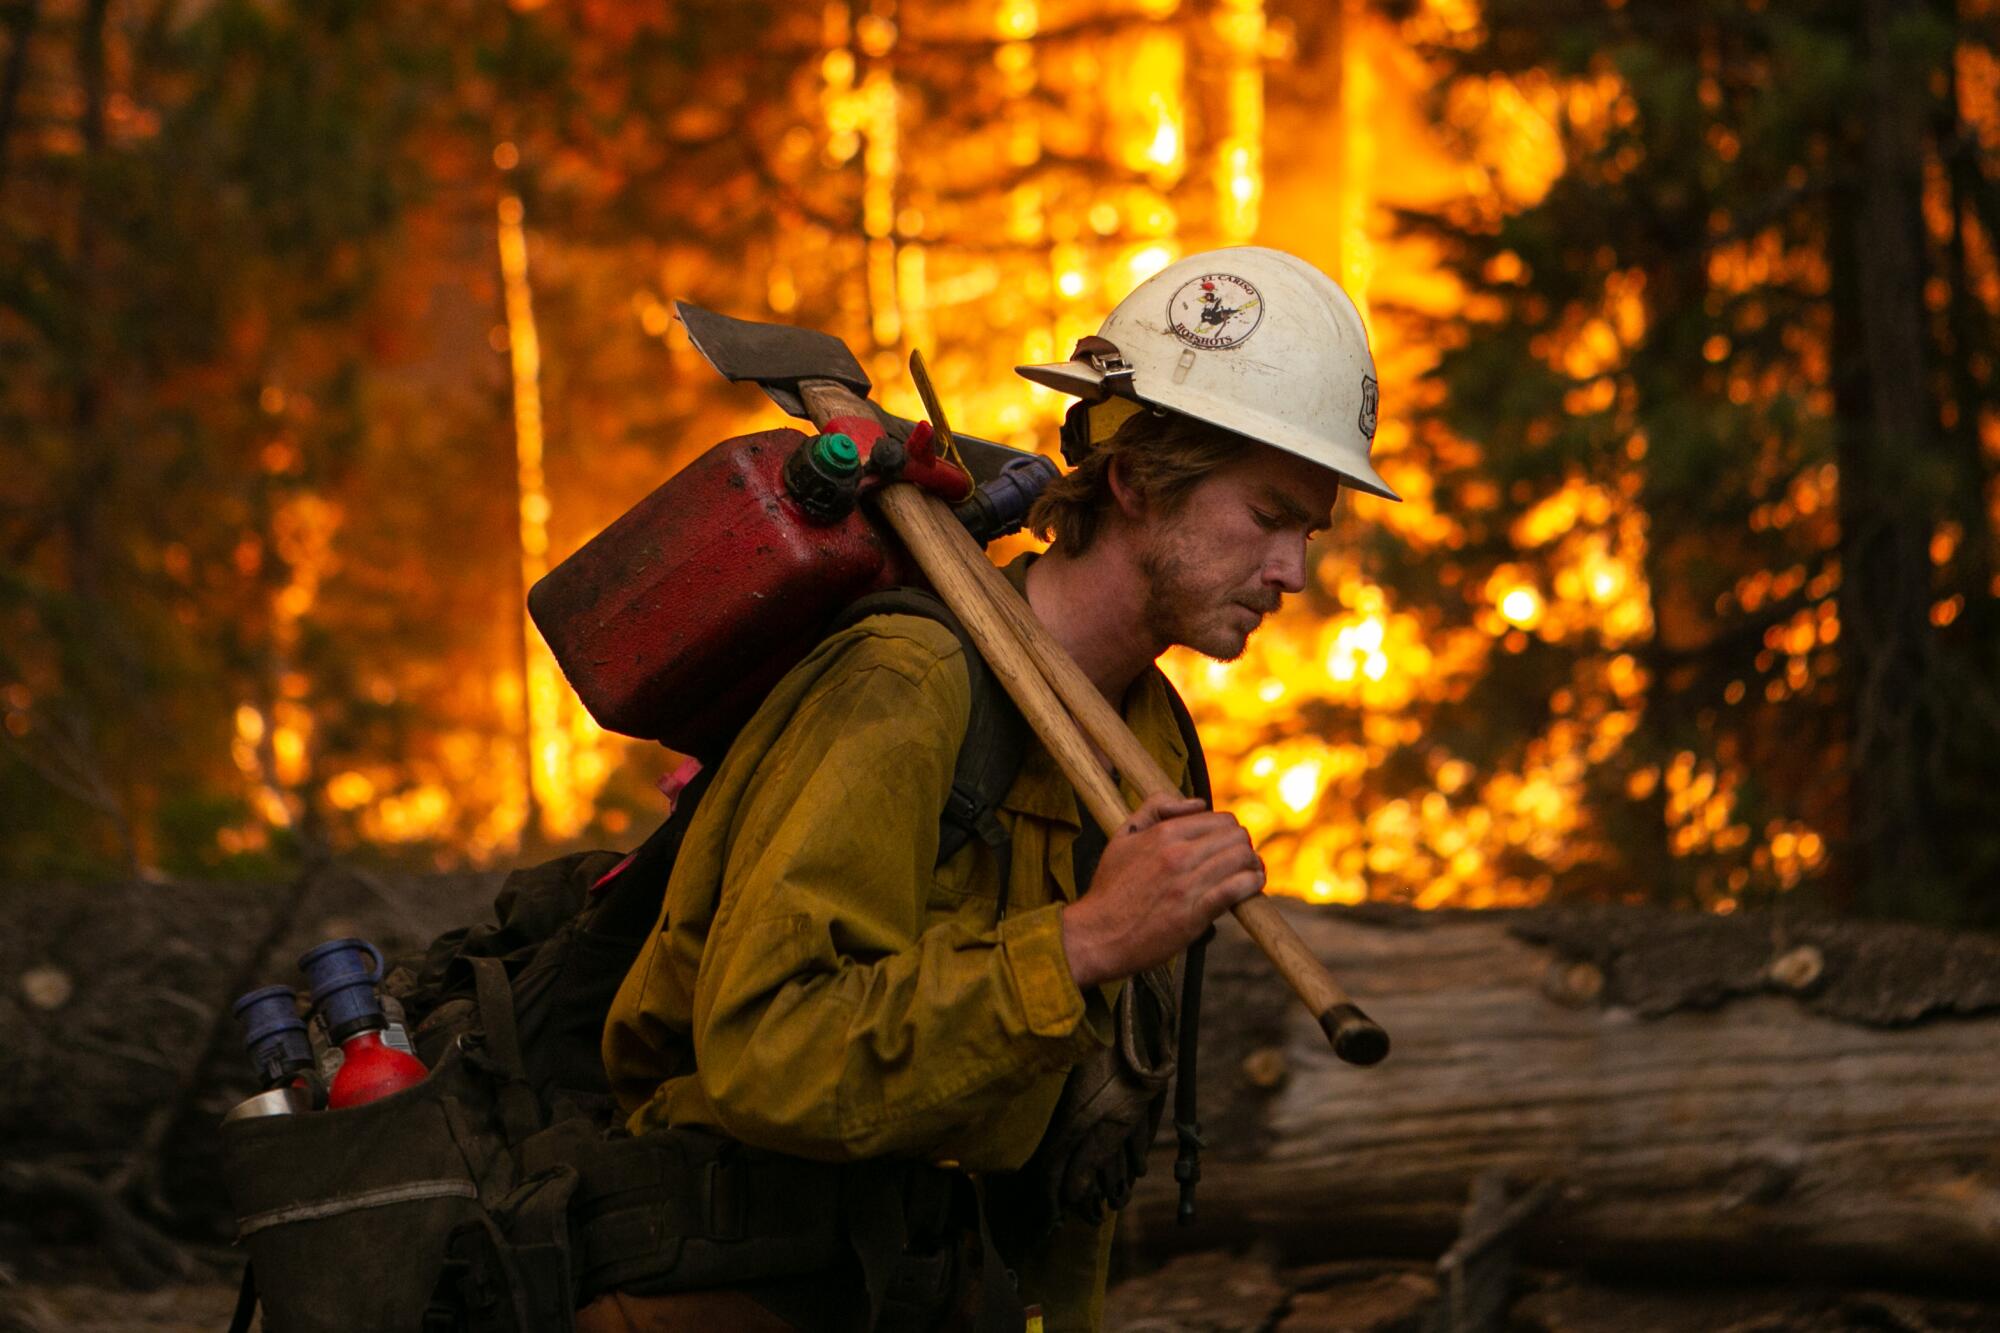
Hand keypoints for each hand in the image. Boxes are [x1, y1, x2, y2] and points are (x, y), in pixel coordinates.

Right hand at [1060, 791, 1263, 987]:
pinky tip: (1253, 885)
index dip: (1229, 829)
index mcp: (1163, 834)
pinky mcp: (1195, 913)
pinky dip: (1252, 883)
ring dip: (1252, 864)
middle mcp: (1178, 855)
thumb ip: (1155, 808)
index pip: (1218, 819)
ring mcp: (1188, 884)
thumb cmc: (1109, 889)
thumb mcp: (1122, 837)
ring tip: (1251, 872)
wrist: (1097, 934)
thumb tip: (1195, 802)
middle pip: (1235, 836)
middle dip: (1243, 845)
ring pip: (1241, 859)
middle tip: (1242, 858)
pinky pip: (1237, 888)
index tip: (1228, 842)